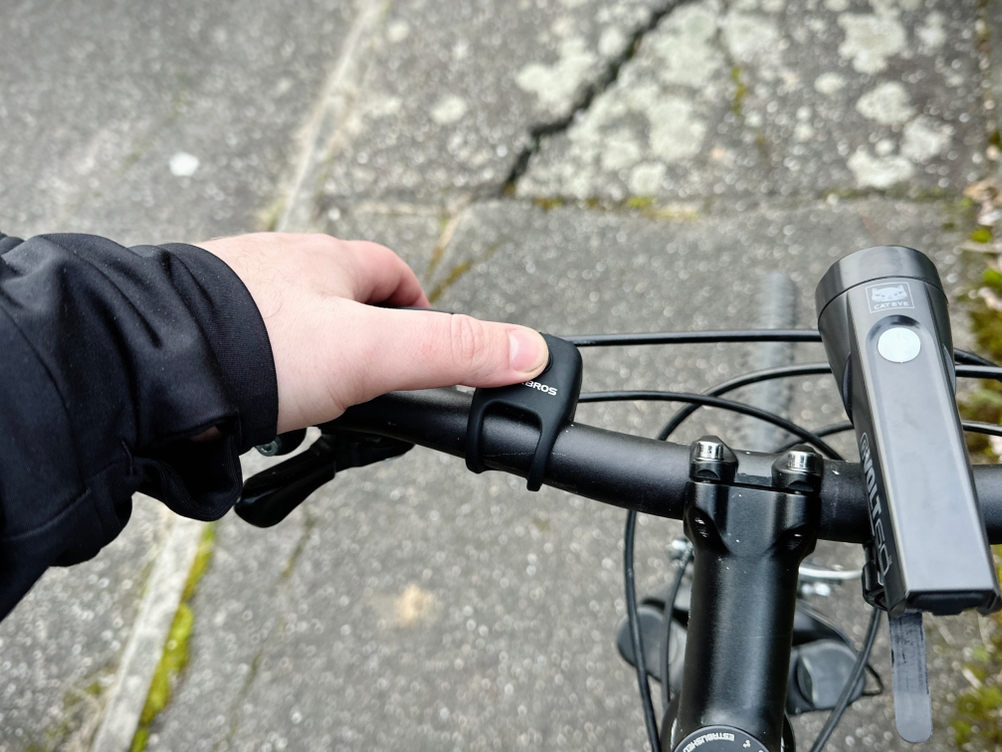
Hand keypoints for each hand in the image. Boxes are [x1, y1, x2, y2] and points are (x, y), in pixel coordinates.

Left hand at [198, 233, 548, 432]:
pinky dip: (259, 376)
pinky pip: (243, 349)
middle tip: (370, 392)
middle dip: (362, 343)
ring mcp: (233, 295)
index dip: (419, 311)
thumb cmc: (258, 345)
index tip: (427, 353)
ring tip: (312, 409)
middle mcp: (280, 266)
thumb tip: (528, 351)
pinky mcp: (196, 328)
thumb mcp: (373, 354)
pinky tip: (255, 408)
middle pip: (341, 300)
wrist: (148, 364)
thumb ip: (451, 354)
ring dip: (308, 363)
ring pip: (290, 327)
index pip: (393, 274)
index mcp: (327, 261)